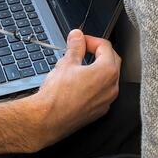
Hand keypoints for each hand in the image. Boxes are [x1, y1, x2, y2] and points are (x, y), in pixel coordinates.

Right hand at [26, 31, 119, 148]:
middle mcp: (111, 87)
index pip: (105, 47)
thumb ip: (75, 47)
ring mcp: (106, 101)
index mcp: (107, 71)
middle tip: (83, 50)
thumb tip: (77, 36)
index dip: (91, 40)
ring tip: (80, 67)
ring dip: (97, 69)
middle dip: (98, 52)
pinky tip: (80, 84)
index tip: (81, 40)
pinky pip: (102, 93)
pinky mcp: (98, 112)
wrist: (46, 121)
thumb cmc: (56, 96)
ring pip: (108, 78)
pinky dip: (95, 85)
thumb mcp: (66, 64)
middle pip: (111, 61)